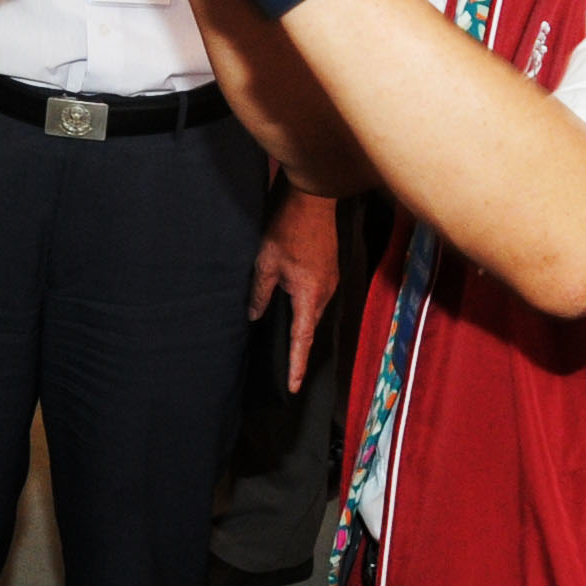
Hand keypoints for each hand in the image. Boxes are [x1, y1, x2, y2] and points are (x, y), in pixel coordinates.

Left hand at [252, 188, 339, 388]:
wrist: (312, 199)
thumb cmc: (288, 228)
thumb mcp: (265, 263)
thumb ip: (260, 294)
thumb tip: (254, 316)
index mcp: (310, 295)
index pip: (302, 339)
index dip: (296, 364)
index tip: (293, 386)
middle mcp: (326, 293)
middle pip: (310, 328)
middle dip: (299, 349)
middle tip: (288, 370)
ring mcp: (331, 281)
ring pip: (314, 313)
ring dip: (302, 327)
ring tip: (289, 344)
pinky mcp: (330, 271)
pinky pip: (318, 299)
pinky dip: (306, 309)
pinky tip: (294, 309)